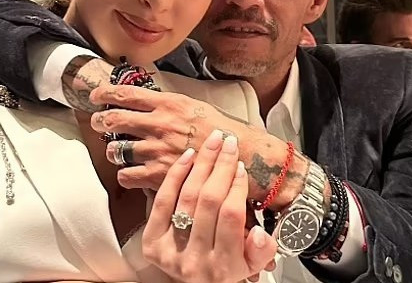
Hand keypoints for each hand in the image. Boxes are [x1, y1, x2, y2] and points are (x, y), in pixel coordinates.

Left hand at [90, 84, 250, 190]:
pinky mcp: (159, 175)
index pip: (126, 94)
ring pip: (116, 149)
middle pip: (114, 120)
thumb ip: (168, 103)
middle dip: (100, 121)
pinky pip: (126, 175)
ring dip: (113, 150)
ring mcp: (157, 151)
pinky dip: (125, 174)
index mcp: (168, 104)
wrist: (241, 156)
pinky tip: (130, 172)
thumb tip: (147, 100)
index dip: (105, 94)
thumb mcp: (194, 105)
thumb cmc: (221, 130)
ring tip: (117, 150)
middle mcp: (159, 125)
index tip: (96, 96)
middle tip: (98, 123)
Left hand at [142, 129, 276, 282]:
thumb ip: (261, 251)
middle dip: (221, 166)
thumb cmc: (223, 270)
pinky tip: (188, 157)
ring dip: (201, 164)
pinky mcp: (151, 242)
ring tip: (212, 142)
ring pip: (187, 197)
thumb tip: (261, 233)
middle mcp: (195, 261)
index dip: (238, 187)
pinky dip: (175, 175)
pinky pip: (163, 200)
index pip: (231, 216)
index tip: (242, 167)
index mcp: (224, 267)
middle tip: (229, 143)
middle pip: (209, 201)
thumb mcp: (250, 267)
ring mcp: (170, 251)